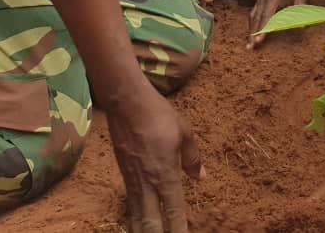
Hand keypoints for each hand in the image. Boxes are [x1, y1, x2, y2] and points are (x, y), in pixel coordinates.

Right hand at [107, 82, 204, 232]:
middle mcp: (147, 183)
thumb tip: (201, 177)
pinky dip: (134, 219)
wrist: (127, 103)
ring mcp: (132, 181)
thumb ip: (192, 158)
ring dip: (143, 231)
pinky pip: (130, 204)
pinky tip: (139, 223)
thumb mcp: (184, 133)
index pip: (173, 211)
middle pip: (150, 224)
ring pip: (136, 217)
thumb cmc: (159, 115)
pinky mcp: (124, 175)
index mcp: (165, 174)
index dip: (178, 229)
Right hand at [248, 0, 306, 48]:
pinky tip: (252, 32)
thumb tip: (301, 23)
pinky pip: (255, 11)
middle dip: (253, 32)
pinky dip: (253, 22)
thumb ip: (301, 3)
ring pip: (254, 15)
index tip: (260, 39)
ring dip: (251, 29)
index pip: (268, 13)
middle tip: (251, 47)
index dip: (264, 27)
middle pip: (258, 16)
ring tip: (250, 44)